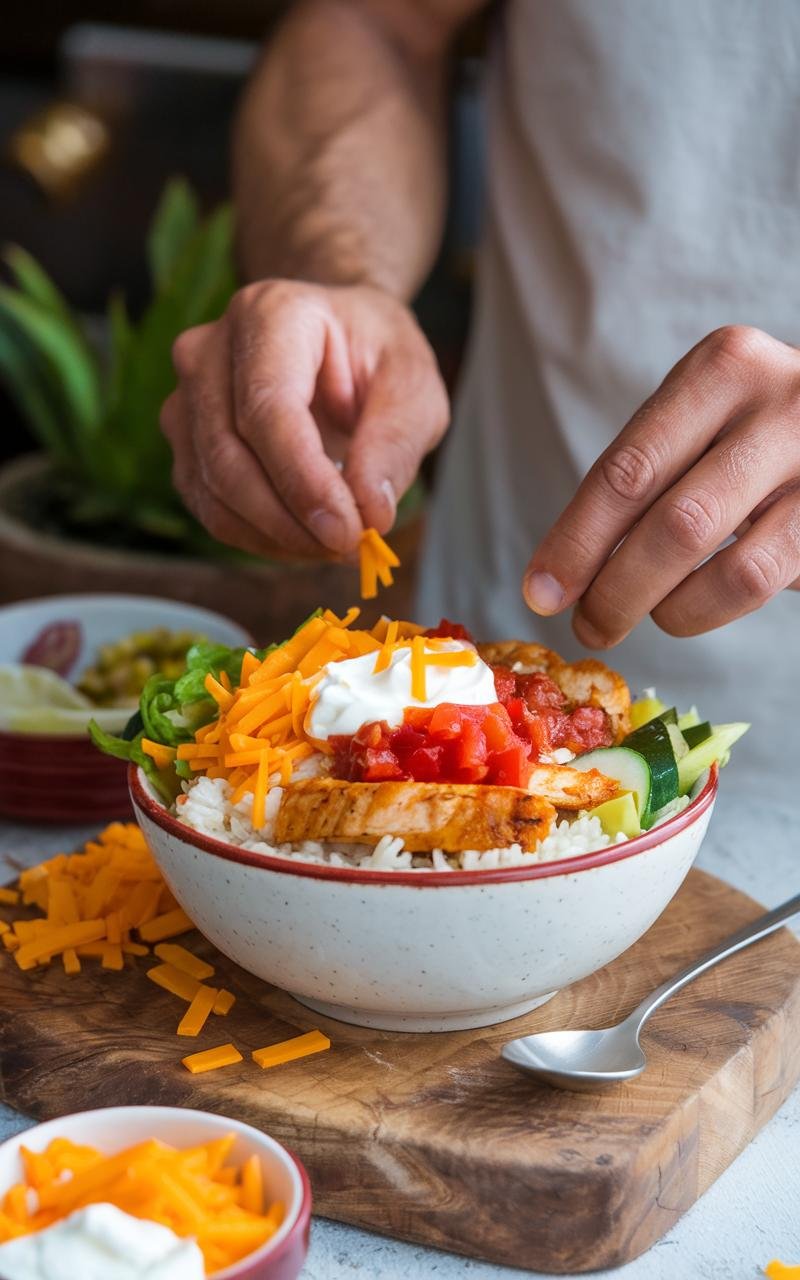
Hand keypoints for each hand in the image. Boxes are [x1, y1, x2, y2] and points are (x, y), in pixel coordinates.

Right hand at [161, 281, 448, 558]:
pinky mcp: (185, 442)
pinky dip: (260, 538)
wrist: (335, 337)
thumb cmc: (373, 352)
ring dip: (278, 537)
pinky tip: (306, 539)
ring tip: (338, 545)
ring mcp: (185, 397)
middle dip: (291, 520)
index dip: (303, 480)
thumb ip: (395, 442)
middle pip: (229, 456)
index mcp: (268, 314)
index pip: (268, 409)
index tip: (348, 531)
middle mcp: (209, 350)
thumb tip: (371, 511)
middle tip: (351, 548)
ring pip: (214, 491)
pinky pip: (210, 508)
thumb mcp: (412, 383)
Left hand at [523, 326, 799, 644]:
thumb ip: (640, 478)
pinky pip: (768, 584)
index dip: (577, 542)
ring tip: (653, 616)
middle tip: (589, 626)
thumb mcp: (700, 421)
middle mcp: (780, 405)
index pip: (629, 470)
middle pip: (675, 524)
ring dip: (672, 611)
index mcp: (723, 368)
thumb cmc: (754, 430)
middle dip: (617, 591)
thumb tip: (560, 578)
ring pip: (731, 570)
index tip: (540, 593)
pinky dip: (719, 608)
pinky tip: (700, 604)